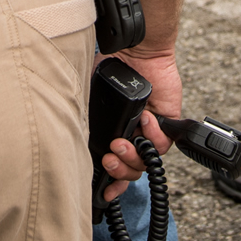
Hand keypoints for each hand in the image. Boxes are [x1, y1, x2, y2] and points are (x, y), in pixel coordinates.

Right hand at [99, 48, 181, 201]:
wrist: (134, 48)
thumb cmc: (111, 66)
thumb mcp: (90, 97)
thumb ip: (84, 119)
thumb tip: (73, 141)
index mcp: (114, 131)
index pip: (114, 165)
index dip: (111, 182)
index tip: (105, 192)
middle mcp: (132, 135)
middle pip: (131, 170)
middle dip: (120, 171)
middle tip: (111, 158)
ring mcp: (150, 131)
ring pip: (146, 162)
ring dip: (133, 158)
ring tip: (121, 144)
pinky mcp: (168, 123)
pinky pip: (162, 144)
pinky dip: (153, 136)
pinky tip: (145, 120)